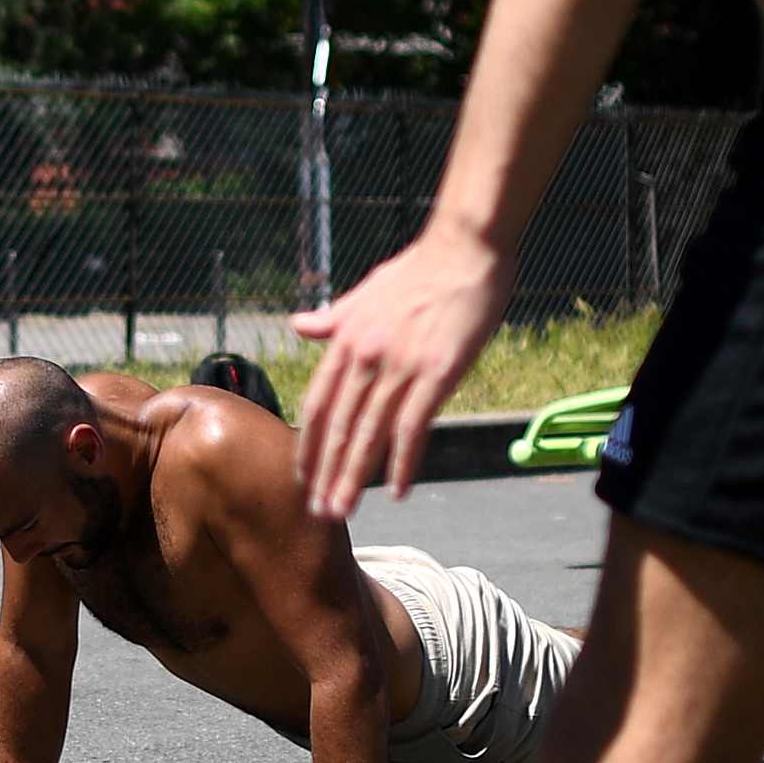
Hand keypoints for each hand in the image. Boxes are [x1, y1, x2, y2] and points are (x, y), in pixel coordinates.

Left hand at [291, 220, 512, 517]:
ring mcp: (401, 365)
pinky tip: (397, 490)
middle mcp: (366, 355)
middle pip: (339, 426)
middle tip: (316, 513)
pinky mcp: (438, 372)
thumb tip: (298, 324)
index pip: (319, 403)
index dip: (309, 443)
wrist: (465, 248)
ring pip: (370, 433)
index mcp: (346, 338)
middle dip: (325, 473)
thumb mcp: (364, 291)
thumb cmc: (419, 270)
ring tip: (343, 511)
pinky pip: (413, 427)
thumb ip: (333, 317)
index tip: (302, 477)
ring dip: (354, 477)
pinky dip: (403, 462)